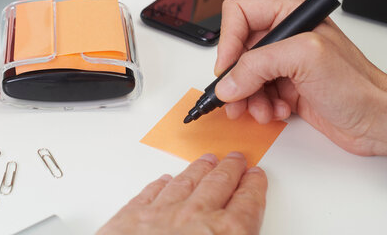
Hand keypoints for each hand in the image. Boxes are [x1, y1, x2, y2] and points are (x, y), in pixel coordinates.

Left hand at [97, 153, 266, 234]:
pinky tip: (165, 180)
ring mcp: (161, 214)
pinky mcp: (130, 219)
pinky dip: (159, 185)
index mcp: (226, 234)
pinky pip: (149, 194)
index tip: (255, 175)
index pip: (247, 204)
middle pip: (217, 185)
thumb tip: (241, 232)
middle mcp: (194, 217)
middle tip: (234, 159)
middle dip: (229, 170)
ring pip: (184, 183)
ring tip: (206, 161)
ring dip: (198, 170)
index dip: (253, 186)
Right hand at [214, 0, 386, 157]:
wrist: (377, 122)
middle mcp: (285, 37)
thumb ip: (259, 64)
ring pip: (243, 76)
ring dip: (248, 97)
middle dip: (236, 76)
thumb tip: (228, 81)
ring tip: (263, 109)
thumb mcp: (306, 60)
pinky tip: (278, 111)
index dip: (228, 40)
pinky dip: (260, 106)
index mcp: (291, 15)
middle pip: (237, 49)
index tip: (227, 68)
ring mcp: (285, 63)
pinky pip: (255, 94)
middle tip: (237, 97)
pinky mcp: (285, 86)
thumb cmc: (358, 86)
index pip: (239, 14)